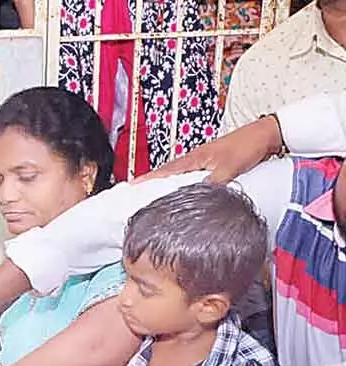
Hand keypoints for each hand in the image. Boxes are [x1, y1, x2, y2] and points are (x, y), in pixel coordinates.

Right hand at [134, 115, 280, 184]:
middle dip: (151, 181)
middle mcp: (195, 159)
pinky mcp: (212, 164)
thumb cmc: (247, 146)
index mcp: (195, 158)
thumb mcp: (228, 167)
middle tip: (136, 192)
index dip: (148, 179)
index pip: (166, 170)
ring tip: (154, 193)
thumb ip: (212, 183)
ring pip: (178, 174)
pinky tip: (183, 190)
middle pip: (167, 172)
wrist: (265, 136)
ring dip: (166, 182)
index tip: (132, 186)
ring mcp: (203, 161)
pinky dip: (181, 183)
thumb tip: (198, 197)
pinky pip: (190, 175)